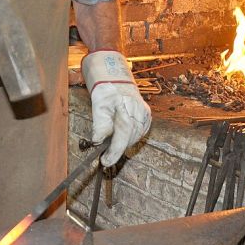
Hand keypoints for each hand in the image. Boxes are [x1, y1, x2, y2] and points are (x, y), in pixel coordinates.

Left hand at [82, 51, 151, 166]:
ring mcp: (145, 115)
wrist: (118, 82)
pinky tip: (121, 134)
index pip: (123, 135)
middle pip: (129, 139)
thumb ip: (99, 124)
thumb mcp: (98, 106)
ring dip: (123, 143)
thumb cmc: (107, 92)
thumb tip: (97, 141)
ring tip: (112, 141)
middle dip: (116, 148)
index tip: (105, 162)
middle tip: (105, 154)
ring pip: (135, 138)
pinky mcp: (147, 118)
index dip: (114, 152)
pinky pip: (139, 134)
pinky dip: (129, 138)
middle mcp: (140, 112)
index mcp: (127, 108)